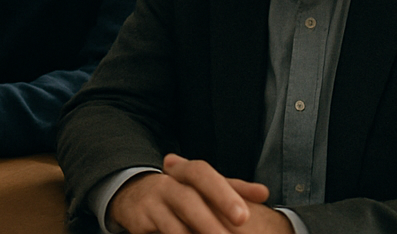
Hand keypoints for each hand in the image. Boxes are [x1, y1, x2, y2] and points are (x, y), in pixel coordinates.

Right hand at [109, 154, 286, 233]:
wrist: (133, 194)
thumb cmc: (179, 193)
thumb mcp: (203, 187)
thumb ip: (233, 189)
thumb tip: (263, 192)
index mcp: (184, 172)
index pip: (202, 174)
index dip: (223, 193)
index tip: (244, 216)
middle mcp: (167, 184)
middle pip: (187, 198)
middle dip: (210, 222)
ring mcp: (152, 204)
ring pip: (173, 225)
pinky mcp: (139, 223)